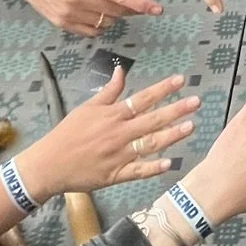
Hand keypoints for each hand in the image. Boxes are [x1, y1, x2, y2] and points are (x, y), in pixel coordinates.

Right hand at [18, 69, 198, 198]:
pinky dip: (153, 168)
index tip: (181, 80)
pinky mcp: (115, 175)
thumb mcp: (86, 108)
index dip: (163, 88)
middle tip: (197, 102)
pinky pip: (138, 172)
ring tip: (191, 126)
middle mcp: (118, 133)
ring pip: (150, 144)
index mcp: (112, 115)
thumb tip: (122, 70)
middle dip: (176, 110)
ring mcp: (118, 155)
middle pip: (152, 119)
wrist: (49, 164)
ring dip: (171, 135)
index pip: (142, 98)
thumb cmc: (67, 134)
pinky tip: (169, 163)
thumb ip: (108, 91)